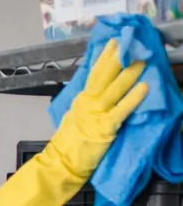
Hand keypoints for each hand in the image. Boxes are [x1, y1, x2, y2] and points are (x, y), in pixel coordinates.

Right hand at [46, 38, 149, 179]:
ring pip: (114, 89)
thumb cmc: (70, 144)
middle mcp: (87, 103)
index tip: (115, 42)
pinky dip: (133, 98)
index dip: (104, 57)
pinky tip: (145, 87)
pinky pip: (122, 110)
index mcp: (81, 100)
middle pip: (103, 76)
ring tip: (143, 60)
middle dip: (116, 58)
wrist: (60, 163)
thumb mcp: (76, 117)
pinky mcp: (105, 128)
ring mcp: (95, 114)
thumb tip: (99, 91)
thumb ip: (88, 104)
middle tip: (129, 42)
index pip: (94, 74)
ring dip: (129, 74)